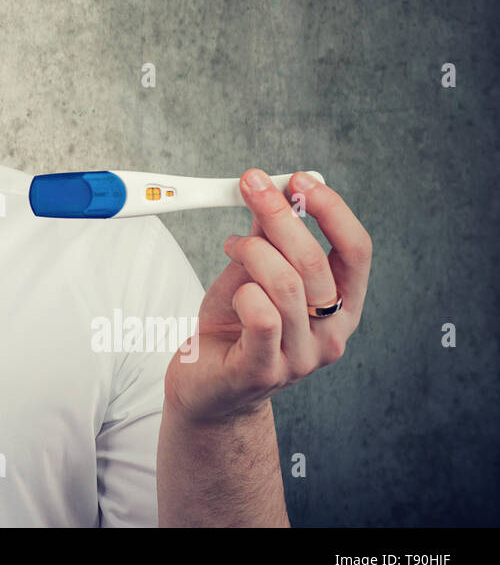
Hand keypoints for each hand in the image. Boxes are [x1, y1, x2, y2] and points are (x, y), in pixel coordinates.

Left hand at [164, 168, 371, 423]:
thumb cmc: (234, 324)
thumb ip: (269, 238)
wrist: (207, 384)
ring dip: (251, 250)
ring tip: (231, 245)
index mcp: (342, 306)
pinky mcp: (263, 371)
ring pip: (286, 285)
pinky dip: (243, 290)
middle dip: (281, 215)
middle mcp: (331, 334)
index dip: (333, 210)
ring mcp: (300, 358)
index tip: (301, 180)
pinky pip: (261, 317)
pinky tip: (233, 290)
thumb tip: (276, 191)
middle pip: (316, 263)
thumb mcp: (254, 272)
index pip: (357, 251)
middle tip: (250, 185)